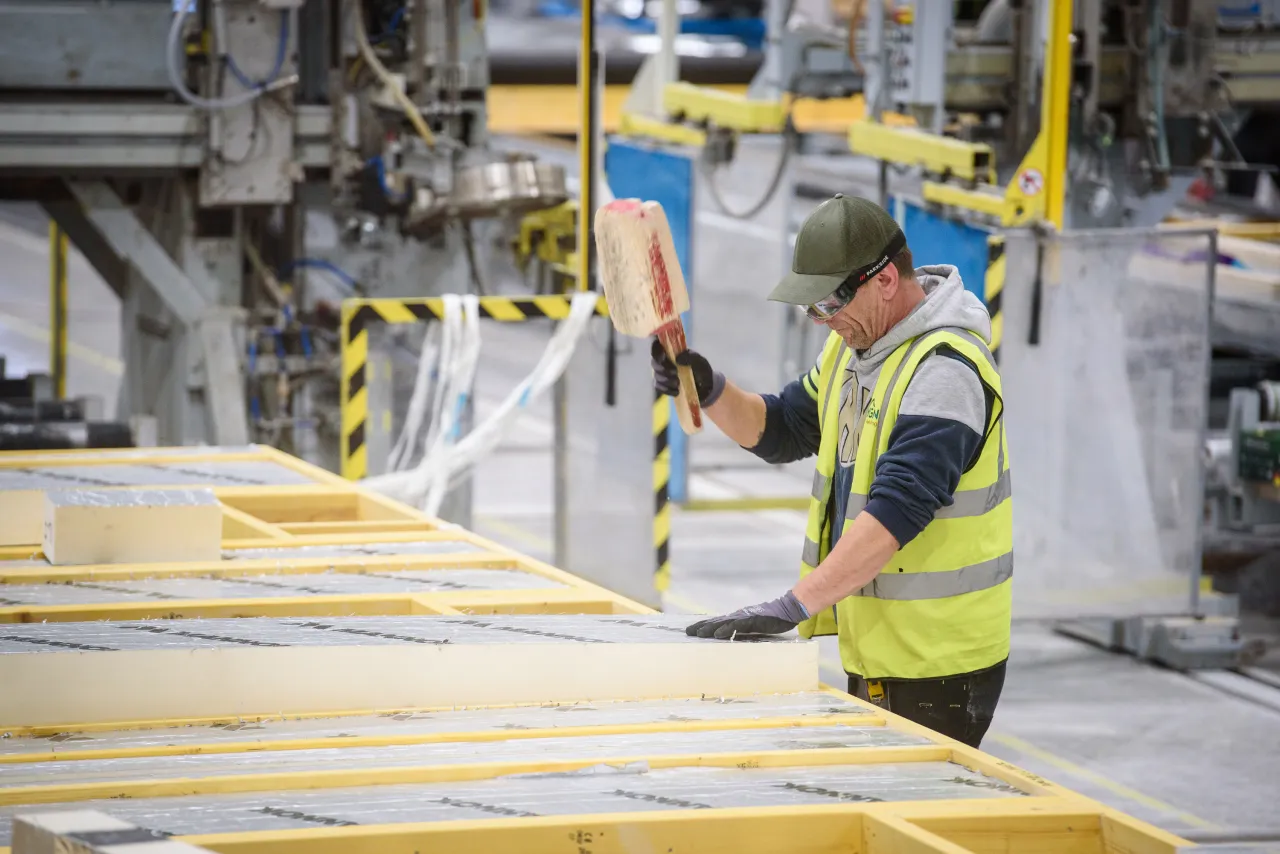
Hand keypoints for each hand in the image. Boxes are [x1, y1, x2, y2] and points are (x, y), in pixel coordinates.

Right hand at [650, 338, 725, 405]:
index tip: (663, 357)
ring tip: (678, 383)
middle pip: (654, 363)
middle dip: (663, 368)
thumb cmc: (702, 370)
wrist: (706, 387)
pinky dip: (667, 389)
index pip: (657, 347)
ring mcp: (663, 374)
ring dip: (666, 380)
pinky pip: (659, 387)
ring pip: (656, 376)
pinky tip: (676, 391)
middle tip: (675, 372)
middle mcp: (664, 362)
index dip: (656, 350)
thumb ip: (690, 357)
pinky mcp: (664, 385)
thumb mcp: (700, 361)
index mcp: (672, 352)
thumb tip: (677, 359)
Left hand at [685, 591, 809, 638]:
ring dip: (710, 628)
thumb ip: (743, 630)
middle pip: (716, 621)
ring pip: (723, 623)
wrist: (787, 609)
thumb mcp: (754, 626)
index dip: (704, 625)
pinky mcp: (752, 620)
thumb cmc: (771, 619)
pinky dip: (727, 630)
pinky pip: (737, 626)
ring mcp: (745, 617)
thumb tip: (732, 638)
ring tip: (698, 633)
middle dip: (701, 626)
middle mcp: (738, 616)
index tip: (691, 630)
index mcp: (738, 618)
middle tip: (687, 632)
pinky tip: (718, 634)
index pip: (718, 621)